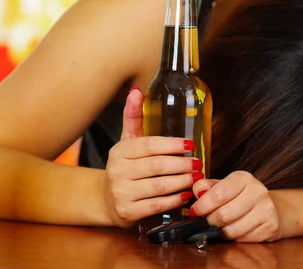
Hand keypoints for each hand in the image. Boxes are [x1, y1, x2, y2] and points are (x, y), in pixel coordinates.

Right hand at [103, 88, 203, 227]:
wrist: (105, 199)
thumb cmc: (124, 166)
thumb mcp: (126, 141)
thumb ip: (134, 117)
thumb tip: (136, 90)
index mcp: (120, 151)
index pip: (149, 145)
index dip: (172, 144)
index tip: (190, 144)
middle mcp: (118, 171)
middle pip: (156, 166)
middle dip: (181, 165)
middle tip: (197, 164)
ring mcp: (121, 192)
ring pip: (159, 186)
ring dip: (182, 182)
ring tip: (196, 178)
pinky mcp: (127, 212)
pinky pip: (156, 205)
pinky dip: (174, 200)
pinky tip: (186, 194)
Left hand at [191, 171, 280, 241]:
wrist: (272, 207)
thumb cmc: (241, 196)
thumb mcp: (223, 186)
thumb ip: (206, 187)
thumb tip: (197, 192)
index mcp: (243, 178)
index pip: (218, 194)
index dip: (203, 205)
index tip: (195, 211)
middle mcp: (258, 191)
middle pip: (223, 215)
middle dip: (210, 221)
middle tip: (206, 221)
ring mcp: (266, 210)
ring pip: (232, 231)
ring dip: (220, 232)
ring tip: (219, 226)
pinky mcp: (270, 227)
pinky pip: (242, 240)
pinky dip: (234, 239)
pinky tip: (234, 231)